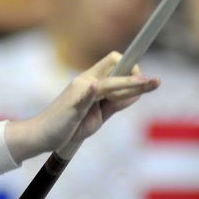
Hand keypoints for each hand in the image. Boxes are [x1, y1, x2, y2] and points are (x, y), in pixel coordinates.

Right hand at [5, 51, 159, 161]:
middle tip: (155, 82)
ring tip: (146, 83)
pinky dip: (89, 92)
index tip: (147, 80)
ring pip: (109, 83)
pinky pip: (83, 96)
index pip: (114, 63)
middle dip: (136, 75)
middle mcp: (86, 81)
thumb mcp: (98, 115)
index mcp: (92, 81)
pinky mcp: (72, 105)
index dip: (131, 67)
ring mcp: (79, 91)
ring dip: (128, 83)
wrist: (43, 136)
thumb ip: (116, 103)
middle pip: (114, 66)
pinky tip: (93, 88)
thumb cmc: (71, 125)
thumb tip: (137, 94)